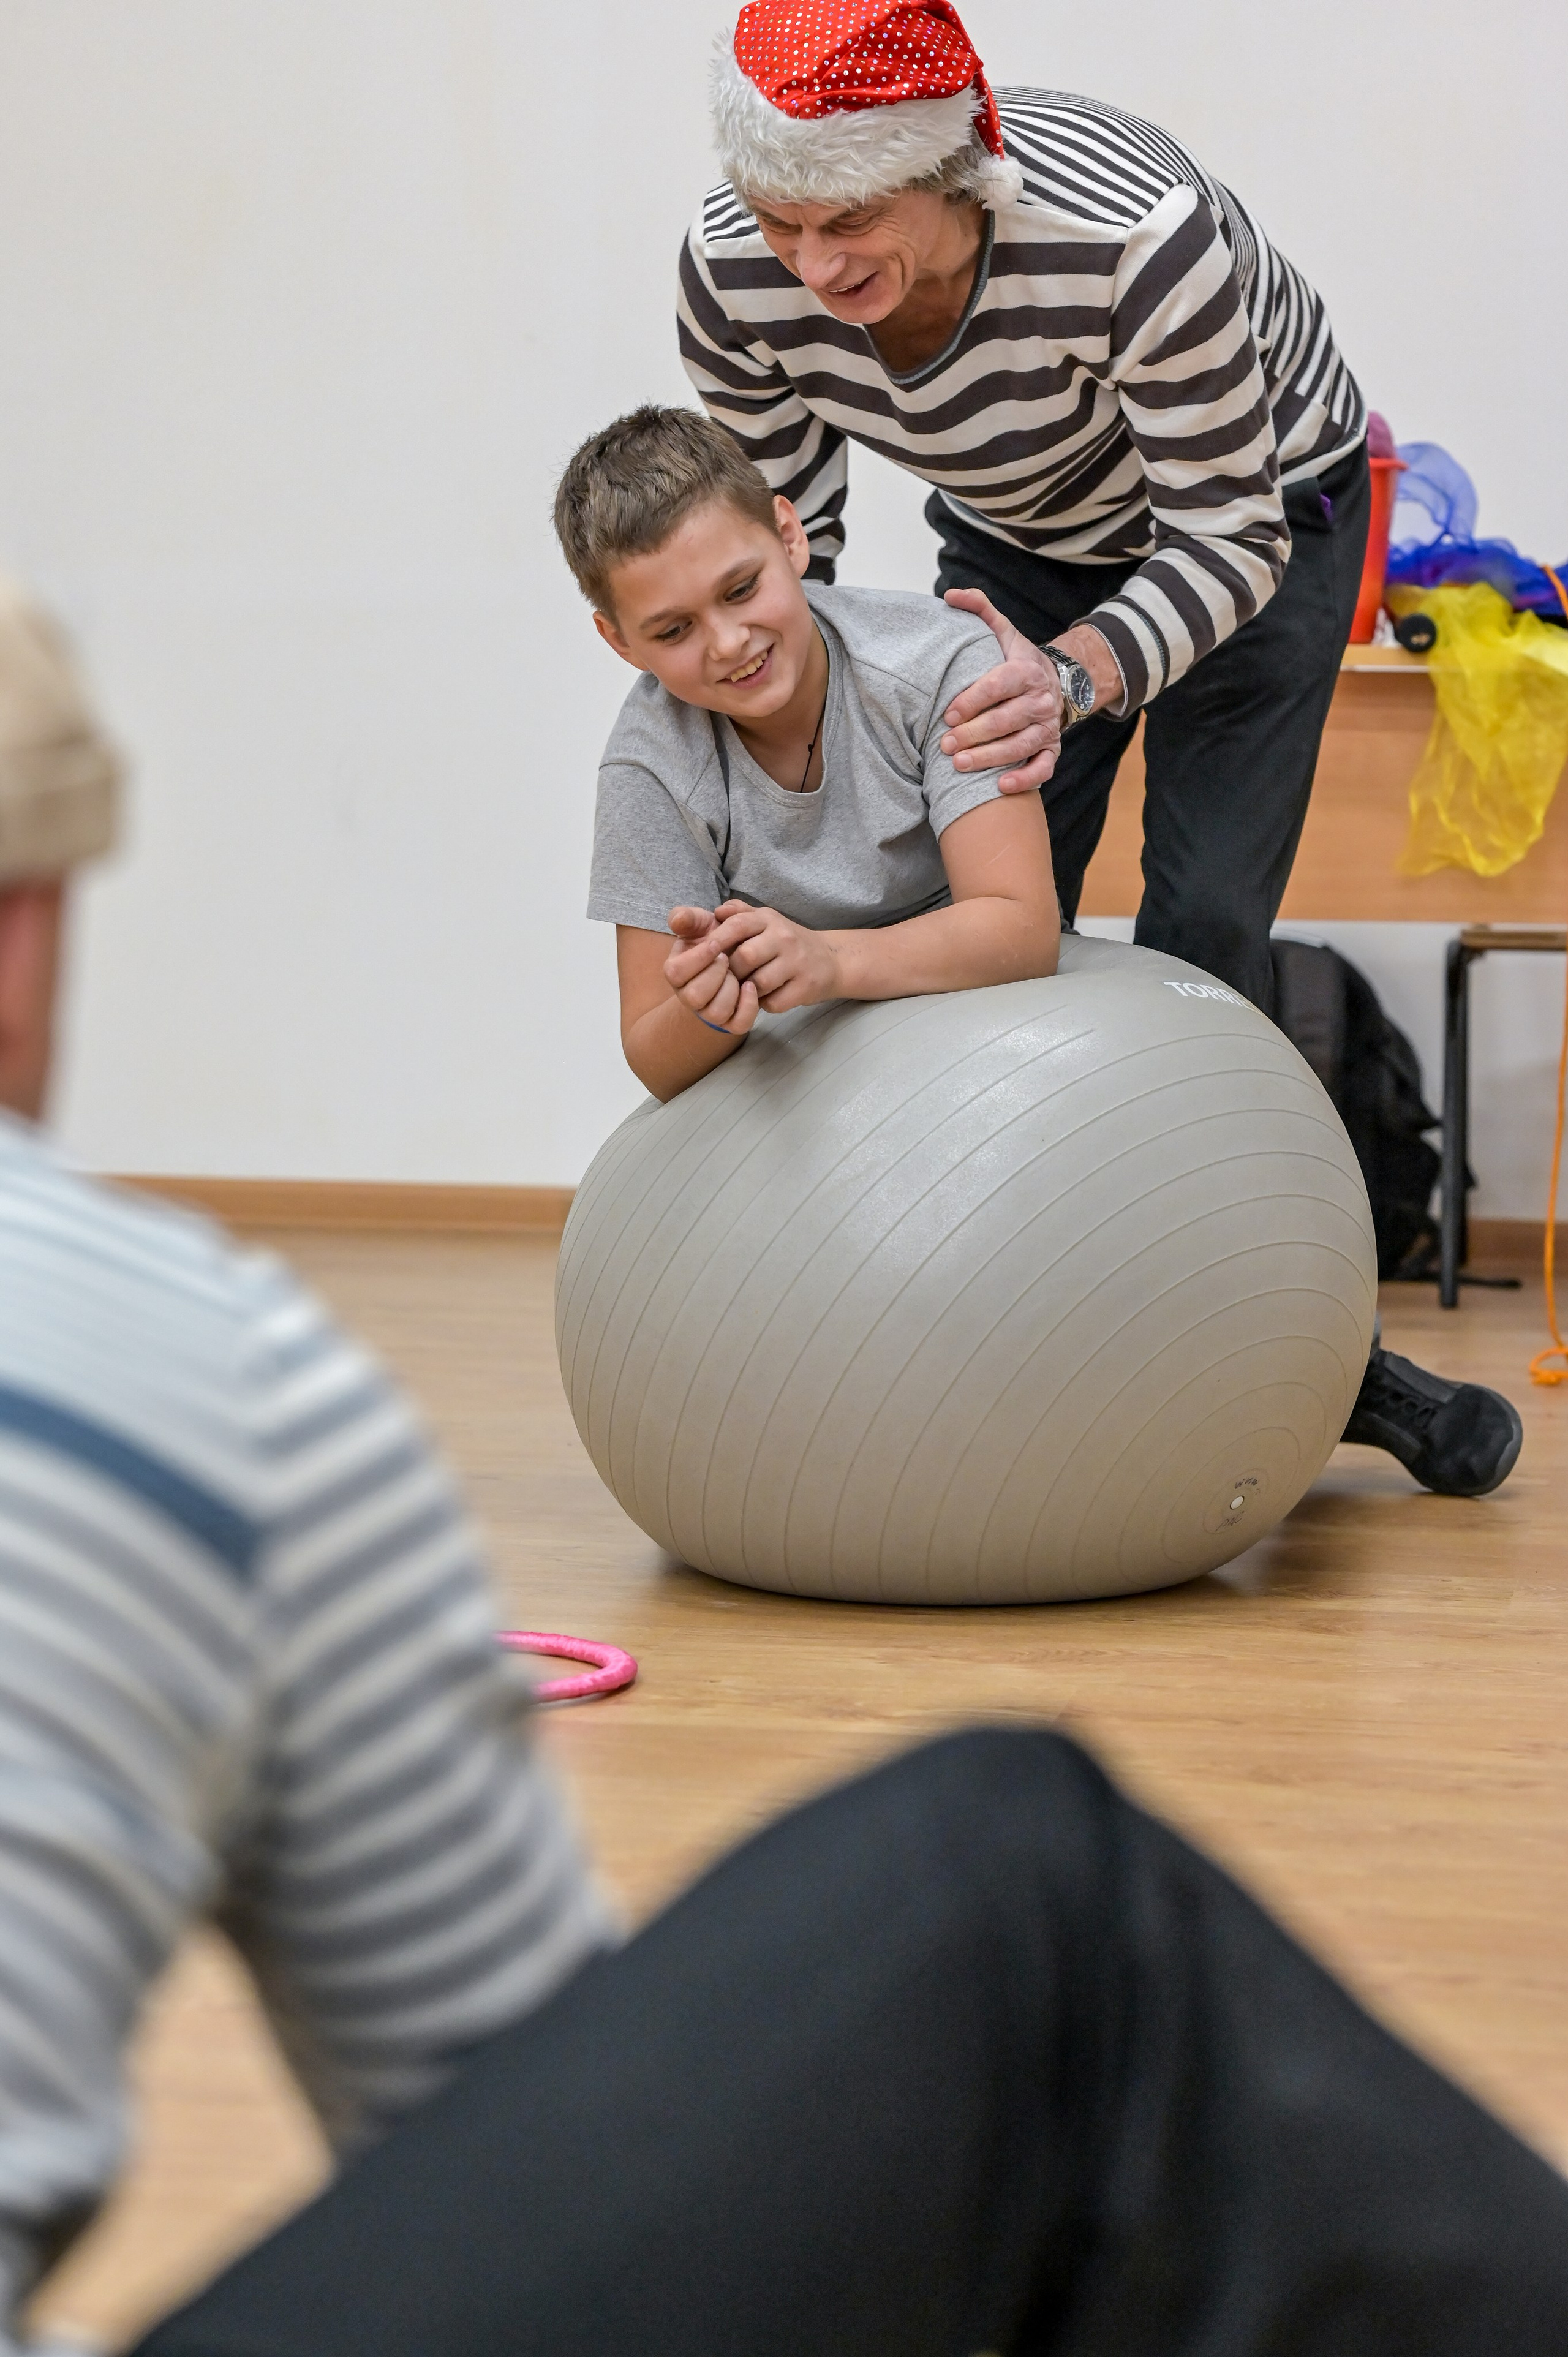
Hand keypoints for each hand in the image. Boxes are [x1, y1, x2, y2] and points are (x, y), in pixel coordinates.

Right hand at [663, 906, 759, 1036]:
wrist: (734, 957)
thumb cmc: (714, 939)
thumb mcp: (700, 924)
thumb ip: (687, 917)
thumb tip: (677, 919)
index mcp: (676, 973)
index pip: (676, 972)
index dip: (698, 958)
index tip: (716, 943)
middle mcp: (689, 997)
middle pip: (695, 996)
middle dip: (715, 974)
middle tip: (727, 958)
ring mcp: (710, 1013)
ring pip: (716, 1012)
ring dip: (731, 989)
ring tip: (738, 973)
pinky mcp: (731, 1022)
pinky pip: (738, 1025)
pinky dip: (748, 1006)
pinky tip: (751, 987)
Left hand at [701, 900, 840, 1012]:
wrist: (830, 960)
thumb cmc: (788, 942)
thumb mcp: (767, 921)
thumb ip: (741, 913)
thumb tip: (717, 911)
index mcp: (770, 920)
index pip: (738, 924)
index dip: (718, 939)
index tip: (705, 953)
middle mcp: (785, 938)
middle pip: (746, 956)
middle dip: (731, 971)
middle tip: (727, 978)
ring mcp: (797, 963)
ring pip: (759, 983)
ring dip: (747, 990)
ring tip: (746, 989)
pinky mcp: (806, 987)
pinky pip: (774, 1002)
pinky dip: (765, 1004)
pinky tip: (766, 998)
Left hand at [939, 588, 1062, 791]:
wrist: (1055, 682)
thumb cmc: (1016, 660)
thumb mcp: (1001, 632)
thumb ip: (979, 610)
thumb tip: (950, 595)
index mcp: (1027, 670)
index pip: (1000, 685)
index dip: (974, 700)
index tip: (948, 713)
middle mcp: (1041, 700)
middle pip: (1007, 720)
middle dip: (975, 733)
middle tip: (945, 745)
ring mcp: (1047, 726)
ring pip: (1021, 745)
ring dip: (990, 758)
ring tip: (959, 765)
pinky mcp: (1052, 749)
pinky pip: (1043, 768)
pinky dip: (1025, 779)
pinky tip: (999, 786)